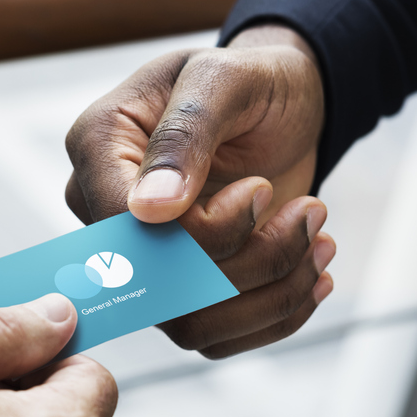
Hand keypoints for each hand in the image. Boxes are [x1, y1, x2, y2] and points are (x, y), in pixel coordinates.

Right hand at [64, 24, 334, 357]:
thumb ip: (185, 133)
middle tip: (313, 213)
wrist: (281, 105)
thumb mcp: (224, 79)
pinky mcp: (179, 290)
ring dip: (272, 293)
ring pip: (188, 323)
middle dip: (251, 261)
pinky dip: (275, 316)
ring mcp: (140, 258)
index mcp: (96, 147)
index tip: (262, 190)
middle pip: (158, 285)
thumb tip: (150, 211)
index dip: (200, 232)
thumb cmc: (250, 81)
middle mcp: (104, 212)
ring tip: (321, 240)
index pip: (126, 228)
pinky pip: (214, 338)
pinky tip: (313, 274)